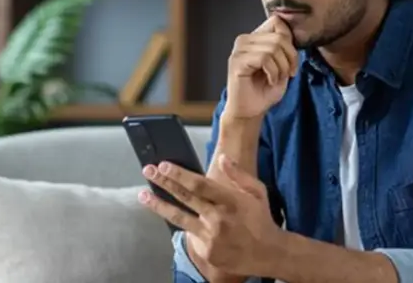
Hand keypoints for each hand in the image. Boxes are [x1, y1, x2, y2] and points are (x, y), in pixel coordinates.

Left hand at [139, 154, 284, 277]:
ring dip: (158, 205)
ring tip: (143, 195)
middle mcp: (218, 218)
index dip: (180, 175)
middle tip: (148, 171)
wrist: (269, 254)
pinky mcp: (207, 251)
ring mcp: (211, 236)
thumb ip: (239, 175)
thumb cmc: (262, 219)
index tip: (164, 165)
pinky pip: (190, 234)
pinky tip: (169, 214)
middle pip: (185, 197)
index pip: (200, 185)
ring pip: (179, 217)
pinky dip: (181, 224)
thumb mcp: (258, 192)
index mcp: (231, 201)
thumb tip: (222, 158)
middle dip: (164, 182)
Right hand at [225, 17, 298, 118]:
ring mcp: (239, 50)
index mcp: (255, 37)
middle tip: (289, 73)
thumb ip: (285, 48)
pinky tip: (270, 81)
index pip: (277, 22)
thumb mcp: (282, 65)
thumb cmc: (265, 90)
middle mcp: (244, 40)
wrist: (250, 111)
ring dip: (282, 67)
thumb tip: (291, 34)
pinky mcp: (237, 61)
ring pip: (273, 47)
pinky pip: (264, 58)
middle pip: (279, 36)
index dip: (290, 41)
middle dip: (291, 57)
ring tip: (277, 79)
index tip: (292, 61)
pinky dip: (273, 72)